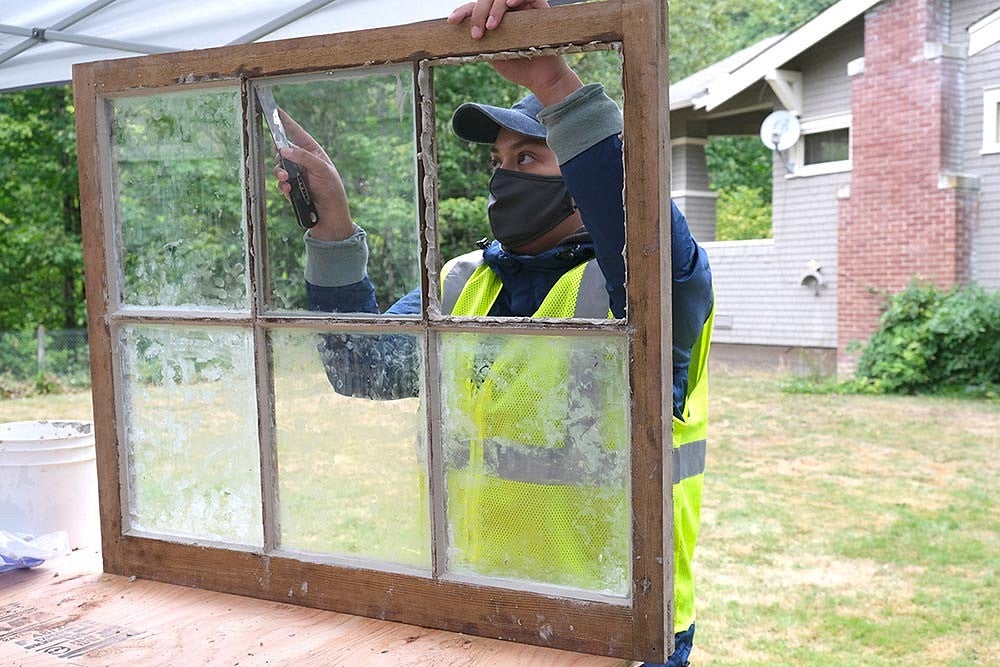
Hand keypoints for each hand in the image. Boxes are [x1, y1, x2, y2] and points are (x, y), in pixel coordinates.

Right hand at [272, 109, 353, 241]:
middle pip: (282, 150)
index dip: (286, 121)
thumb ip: (303, 157)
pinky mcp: (292, 188)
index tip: (275, 109)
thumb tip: (283, 149)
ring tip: (288, 183)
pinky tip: (290, 193)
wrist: (330, 217)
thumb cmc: (332, 191)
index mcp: (313, 152)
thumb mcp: (322, 170)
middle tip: (281, 163)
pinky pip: (281, 184)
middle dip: (279, 156)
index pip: (297, 133)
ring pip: (279, 168)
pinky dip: (283, 188)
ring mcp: (297, 175)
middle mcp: (303, 162)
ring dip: (280, 175)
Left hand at [447, 0, 580, 105]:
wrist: (541, 78)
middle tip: (477, 33)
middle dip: (478, 13)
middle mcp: (507, 10)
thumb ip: (480, 41)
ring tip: (492, 26)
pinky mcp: (538, 6)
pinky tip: (510, 4)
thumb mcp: (492, 54)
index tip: (452, 21)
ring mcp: (522, 6)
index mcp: (494, 19)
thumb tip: (457, 36)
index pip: (475, 8)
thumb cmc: (518, 67)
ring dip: (495, 8)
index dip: (463, 12)